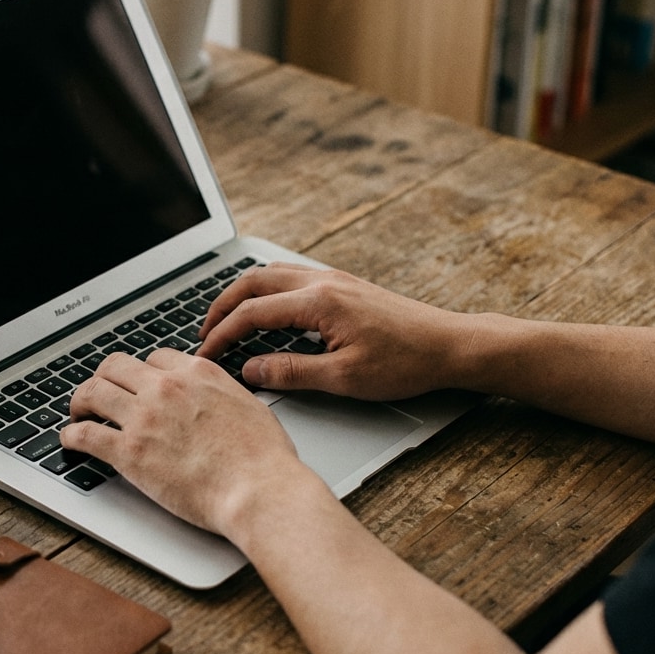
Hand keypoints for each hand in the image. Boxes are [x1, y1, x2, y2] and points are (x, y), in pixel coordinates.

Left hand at [60, 348, 304, 535]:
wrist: (258, 489)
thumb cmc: (263, 458)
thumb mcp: (248, 405)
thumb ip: (223, 394)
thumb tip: (215, 397)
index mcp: (196, 373)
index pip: (155, 359)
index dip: (142, 372)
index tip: (138, 385)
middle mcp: (166, 388)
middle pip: (116, 366)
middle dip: (104, 378)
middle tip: (99, 393)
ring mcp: (144, 418)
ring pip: (93, 392)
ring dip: (80, 402)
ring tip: (78, 413)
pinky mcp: (129, 452)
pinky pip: (85, 434)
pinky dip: (71, 435)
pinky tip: (69, 440)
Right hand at [197, 263, 471, 400]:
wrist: (449, 345)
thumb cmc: (405, 362)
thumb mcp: (344, 379)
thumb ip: (291, 373)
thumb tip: (251, 370)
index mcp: (319, 302)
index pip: (252, 313)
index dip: (222, 335)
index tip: (205, 355)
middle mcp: (322, 282)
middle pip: (253, 281)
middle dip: (222, 306)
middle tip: (204, 333)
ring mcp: (334, 279)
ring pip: (271, 274)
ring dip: (243, 294)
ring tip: (227, 320)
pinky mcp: (344, 284)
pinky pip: (291, 277)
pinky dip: (266, 291)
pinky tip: (266, 312)